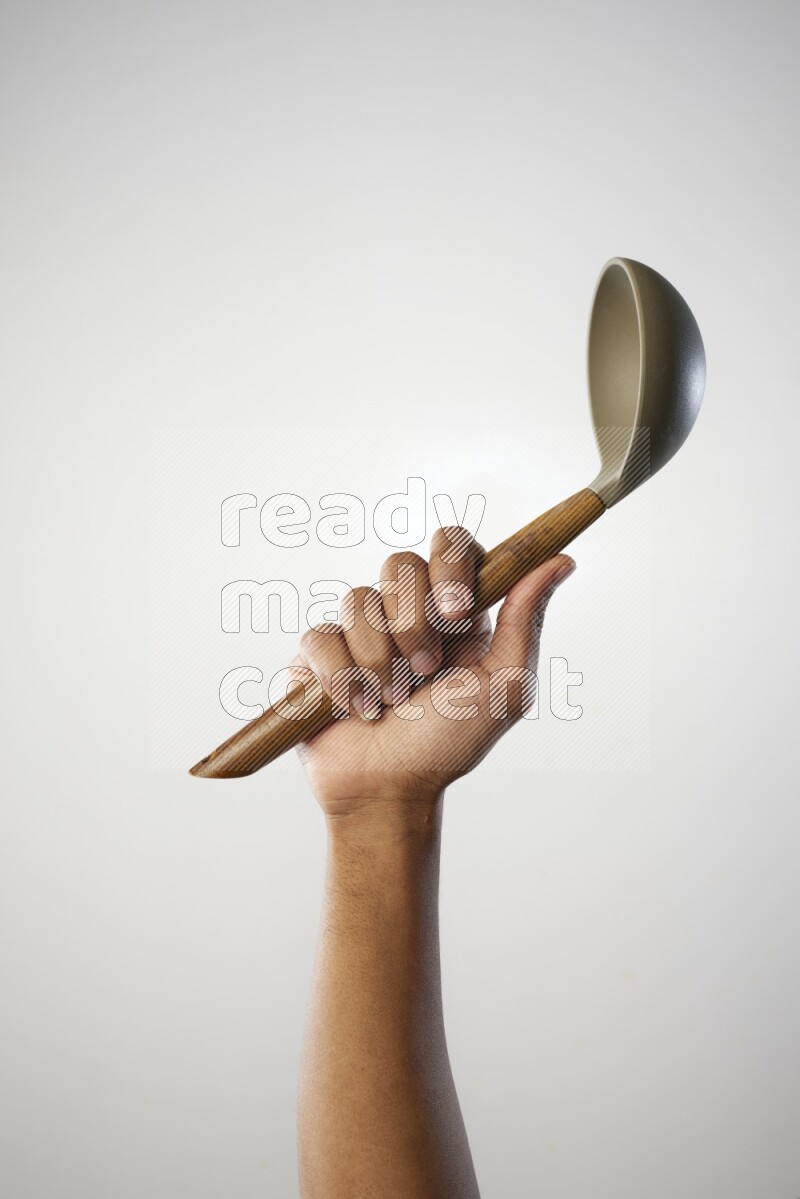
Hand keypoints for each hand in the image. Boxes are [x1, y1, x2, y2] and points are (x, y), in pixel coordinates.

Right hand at [291, 526, 574, 816]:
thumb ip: (525, 620)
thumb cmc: (449, 744)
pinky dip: (343, 680)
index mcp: (454, 610)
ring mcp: (357, 630)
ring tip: (391, 701)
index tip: (456, 610)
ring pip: (357, 600)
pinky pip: (320, 636)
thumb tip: (560, 562)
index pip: (451, 544)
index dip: (450, 566)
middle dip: (412, 623)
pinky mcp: (316, 654)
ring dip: (379, 661)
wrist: (389, 791)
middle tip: (424, 671)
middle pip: (399, 563)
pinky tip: (356, 710)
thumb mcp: (504, 686)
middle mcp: (404, 611)